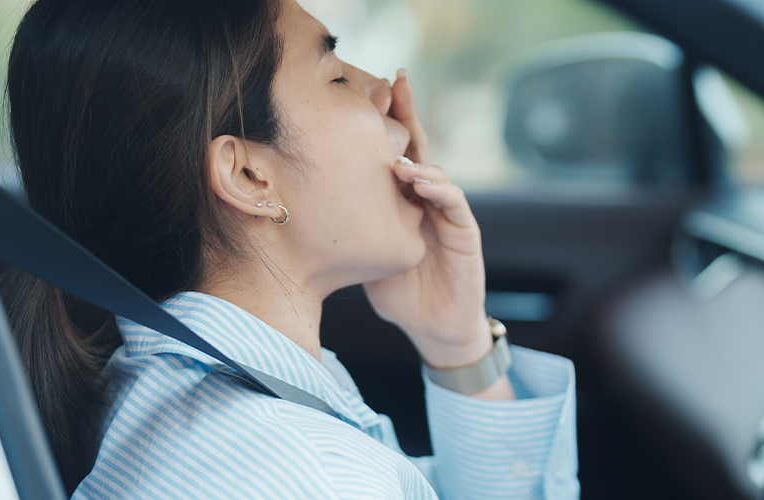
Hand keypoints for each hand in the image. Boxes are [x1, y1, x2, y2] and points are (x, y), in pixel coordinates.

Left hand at [364, 69, 492, 369]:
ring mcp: (448, 213)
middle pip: (419, 147)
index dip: (384, 120)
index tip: (367, 89)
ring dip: (416, 159)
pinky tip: (418, 183)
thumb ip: (347, 225)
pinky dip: (438, 189)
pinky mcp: (466, 232)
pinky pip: (454, 203)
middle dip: (408, 112)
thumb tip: (297, 204)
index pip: (393, 151)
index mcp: (403, 200)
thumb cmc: (398, 291)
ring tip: (393, 155)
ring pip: (436, 171)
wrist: (433, 326)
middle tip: (397, 81)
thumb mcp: (363, 251)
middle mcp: (427, 199)